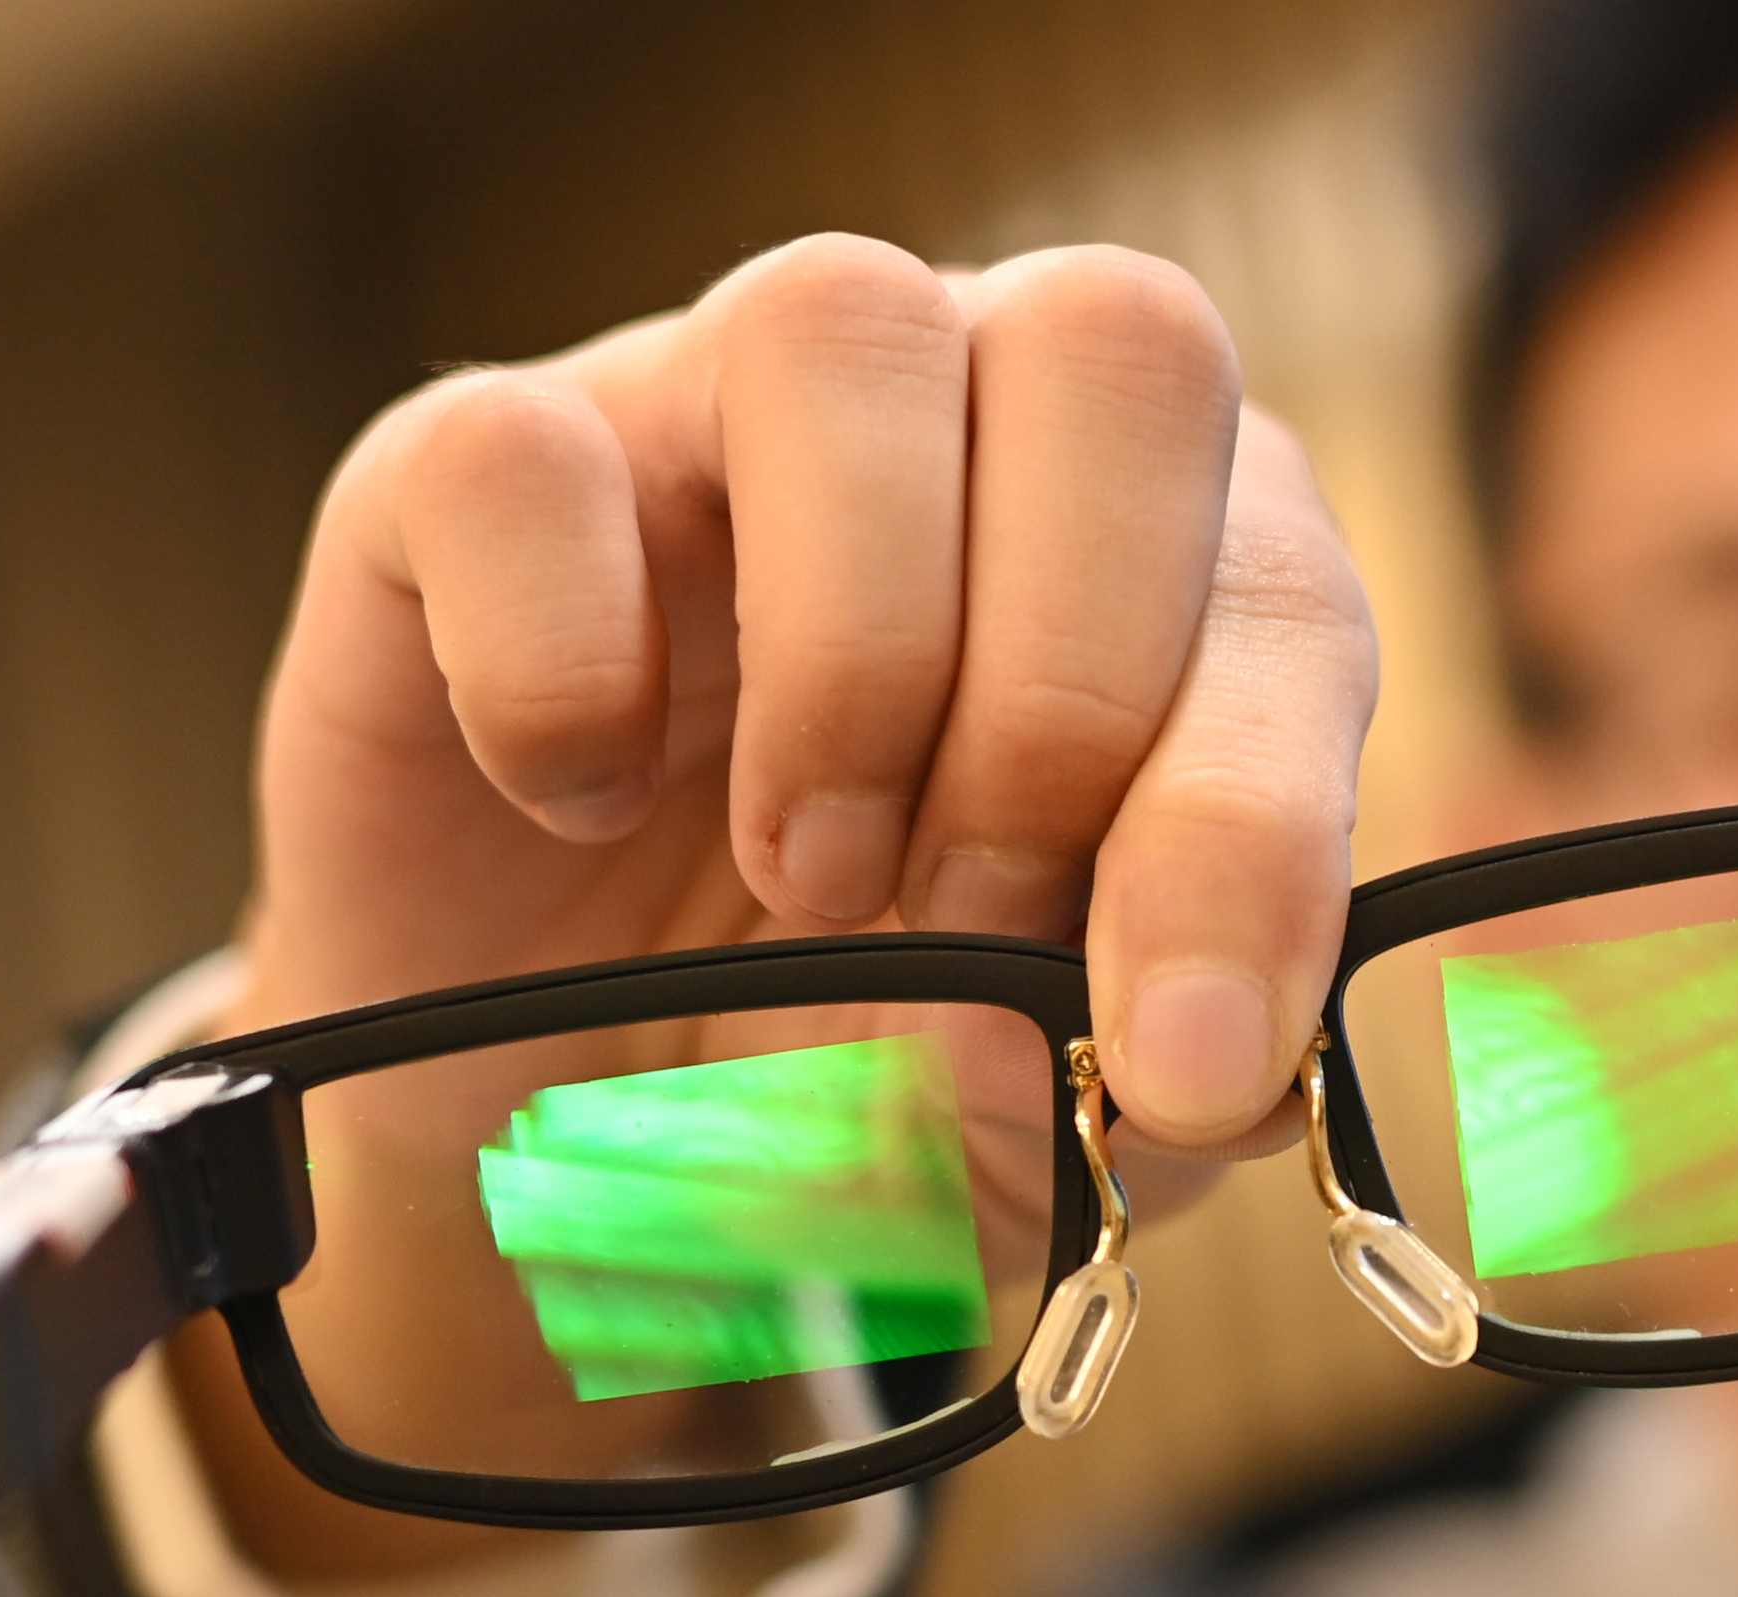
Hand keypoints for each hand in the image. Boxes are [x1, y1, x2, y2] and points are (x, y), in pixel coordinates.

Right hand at [169, 237, 1376, 1575]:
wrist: (540, 1109)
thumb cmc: (834, 1062)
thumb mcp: (1010, 1137)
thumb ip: (1103, 1106)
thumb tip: (1125, 1070)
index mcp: (1164, 551)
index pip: (1284, 580)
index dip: (1254, 826)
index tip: (1184, 1063)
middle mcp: (961, 413)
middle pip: (1117, 337)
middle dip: (1072, 687)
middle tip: (978, 911)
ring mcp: (700, 407)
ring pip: (836, 317)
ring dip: (855, 649)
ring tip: (813, 876)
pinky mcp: (454, 472)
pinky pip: (514, 459)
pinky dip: (560, 671)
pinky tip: (582, 808)